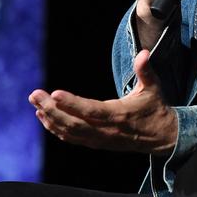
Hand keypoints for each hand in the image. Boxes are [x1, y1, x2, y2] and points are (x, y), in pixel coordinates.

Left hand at [30, 49, 177, 154]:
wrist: (162, 137)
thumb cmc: (155, 108)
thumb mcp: (153, 88)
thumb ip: (145, 70)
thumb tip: (144, 53)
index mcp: (118, 115)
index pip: (91, 110)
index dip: (71, 104)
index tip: (54, 93)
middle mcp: (106, 130)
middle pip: (73, 123)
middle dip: (51, 109)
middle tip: (35, 95)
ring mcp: (100, 139)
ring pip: (69, 132)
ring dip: (49, 118)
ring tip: (35, 103)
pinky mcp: (96, 143)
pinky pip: (72, 138)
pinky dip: (56, 129)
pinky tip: (44, 118)